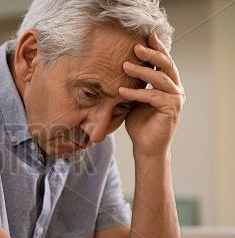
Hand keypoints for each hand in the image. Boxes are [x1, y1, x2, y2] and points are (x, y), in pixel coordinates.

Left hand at [119, 33, 185, 157]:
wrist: (145, 146)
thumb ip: (134, 84)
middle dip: (151, 54)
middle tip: (136, 47)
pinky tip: (122, 91)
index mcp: (168, 84)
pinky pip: (153, 96)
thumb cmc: (139, 123)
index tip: (145, 36)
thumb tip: (117, 68)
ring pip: (160, 78)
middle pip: (166, 65)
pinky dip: (136, 92)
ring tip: (124, 65)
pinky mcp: (171, 109)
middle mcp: (175, 89)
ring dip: (141, 71)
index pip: (164, 62)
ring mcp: (176, 98)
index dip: (156, 48)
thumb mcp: (134, 99)